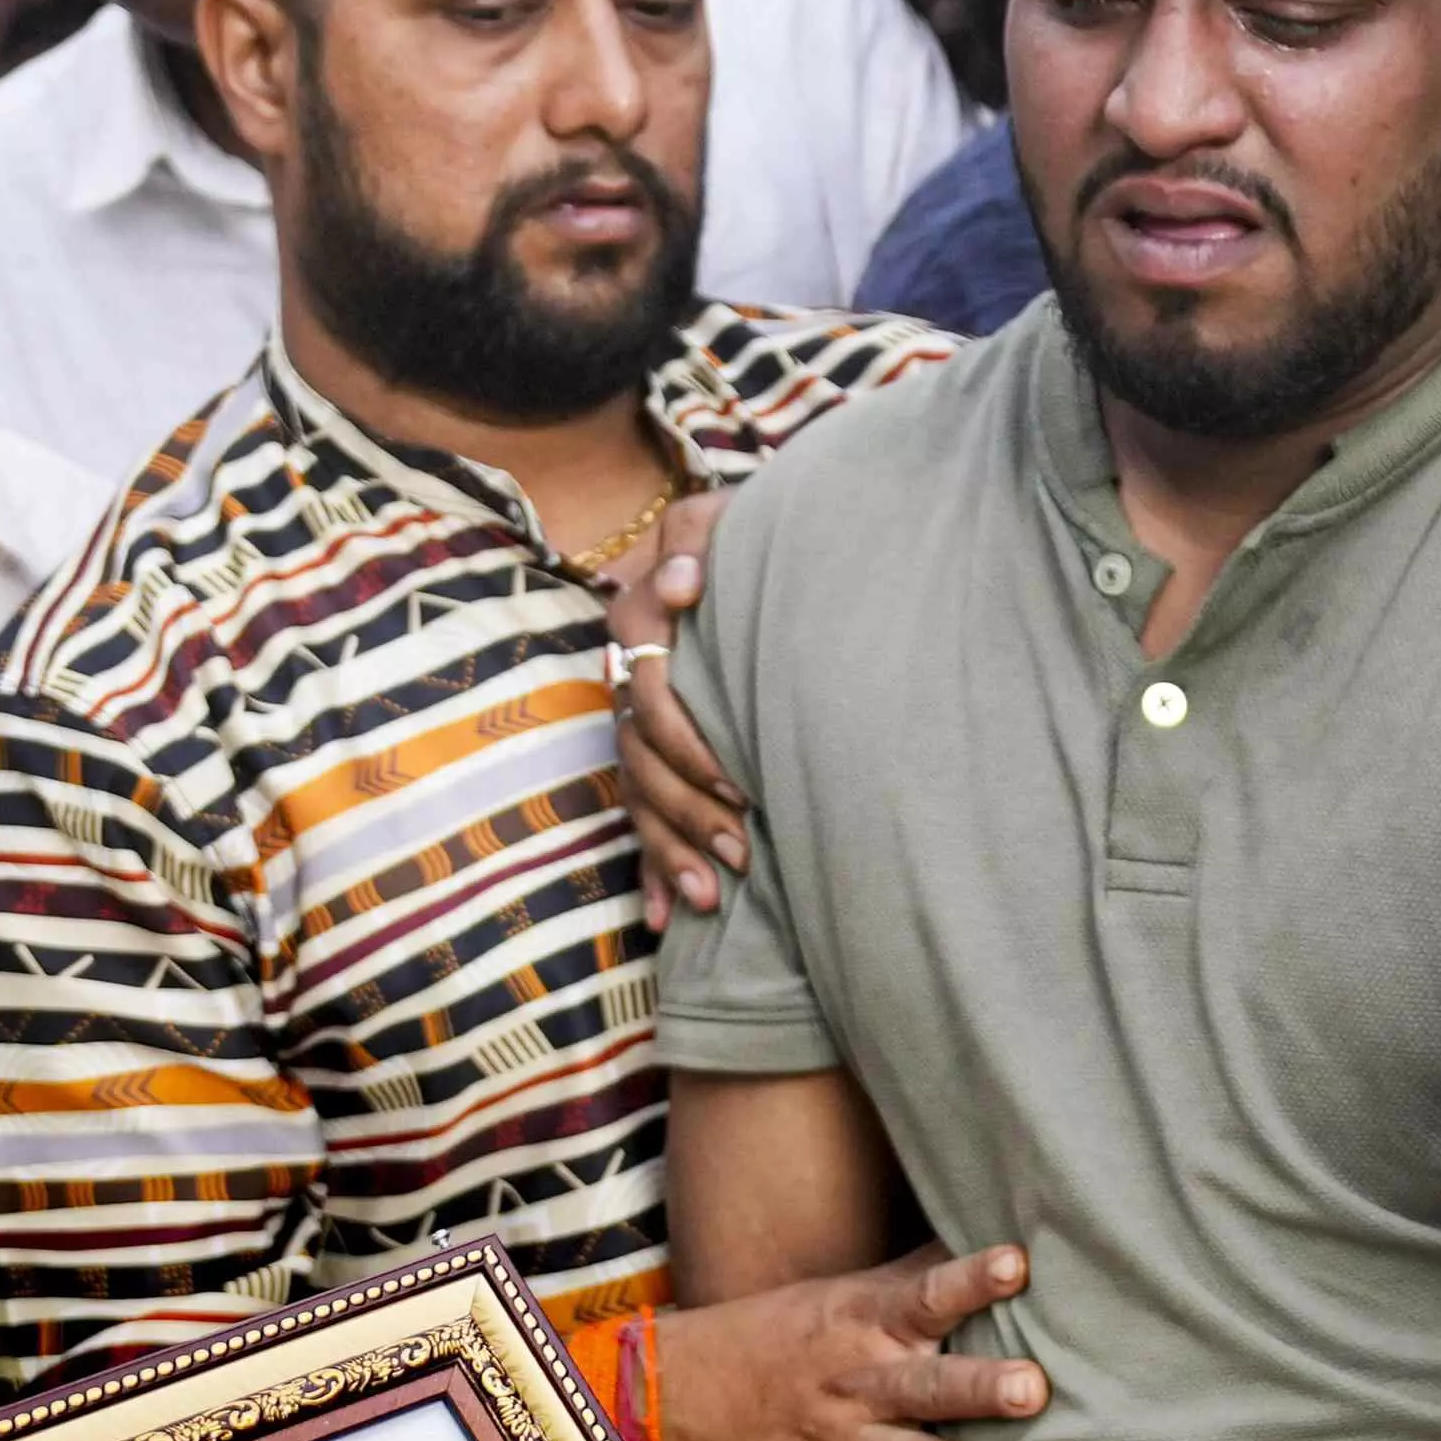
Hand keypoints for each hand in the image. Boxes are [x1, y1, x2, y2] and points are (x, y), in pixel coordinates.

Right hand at [608, 488, 740, 931]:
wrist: (800, 559)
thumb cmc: (773, 541)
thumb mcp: (739, 520)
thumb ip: (701, 535)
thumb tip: (685, 585)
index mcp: (652, 623)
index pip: (646, 691)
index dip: (685, 739)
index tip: (741, 779)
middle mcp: (642, 677)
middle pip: (641, 756)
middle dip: (688, 810)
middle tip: (744, 848)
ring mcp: (649, 722)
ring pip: (640, 796)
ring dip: (671, 850)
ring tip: (714, 897)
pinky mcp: (668, 760)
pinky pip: (643, 821)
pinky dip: (654, 873)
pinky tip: (666, 921)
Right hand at [655, 1246, 1045, 1440]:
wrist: (675, 1397)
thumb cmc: (779, 1337)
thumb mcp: (841, 1295)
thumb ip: (918, 1276)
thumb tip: (1002, 1242)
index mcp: (866, 1324)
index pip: (925, 1295)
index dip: (971, 1280)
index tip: (1017, 1264)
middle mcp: (858, 1385)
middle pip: (925, 1385)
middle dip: (978, 1388)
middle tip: (1032, 1388)